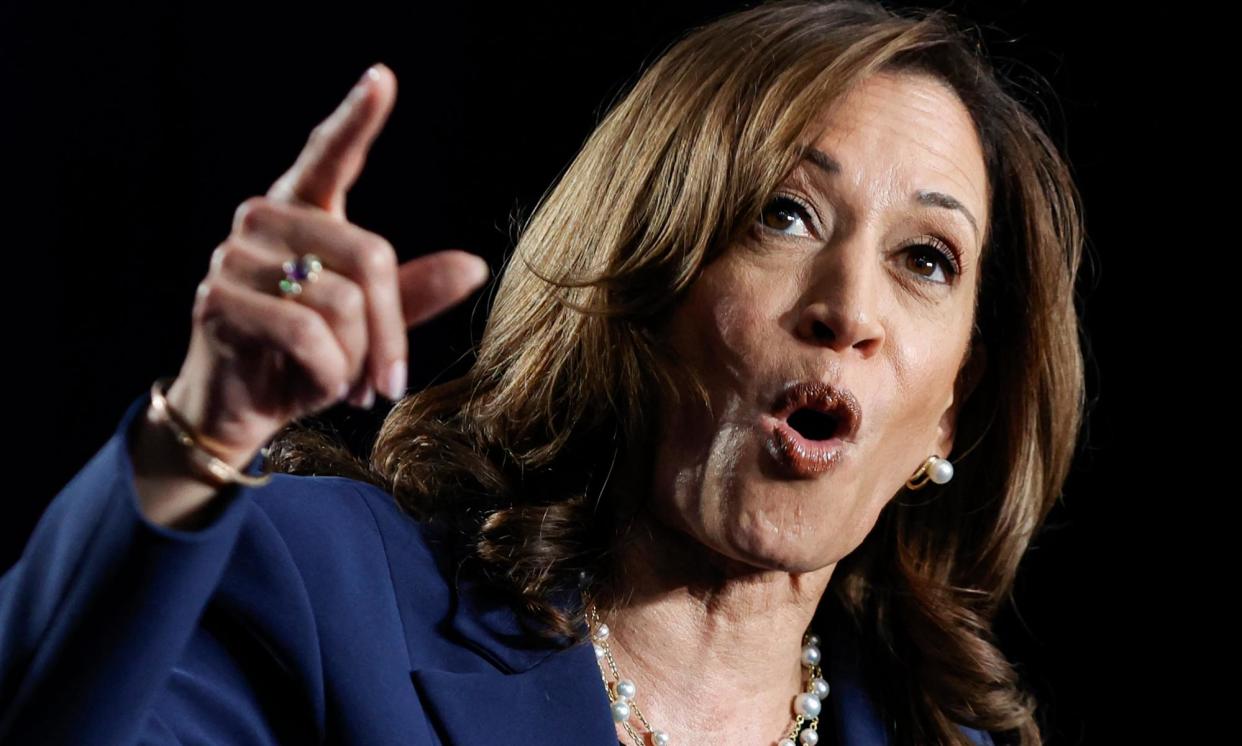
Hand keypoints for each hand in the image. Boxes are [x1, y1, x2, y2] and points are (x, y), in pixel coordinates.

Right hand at [162, 63, 488, 466]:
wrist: (243, 409)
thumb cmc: (307, 359)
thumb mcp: (368, 329)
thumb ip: (413, 295)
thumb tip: (474, 266)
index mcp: (303, 212)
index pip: (330, 156)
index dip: (356, 119)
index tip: (382, 79)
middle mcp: (264, 220)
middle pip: (370, 256)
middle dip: (393, 330)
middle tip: (392, 381)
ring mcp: (234, 256)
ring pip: (341, 301)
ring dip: (358, 360)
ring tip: (349, 384)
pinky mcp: (217, 300)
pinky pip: (307, 333)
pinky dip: (331, 373)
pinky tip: (325, 388)